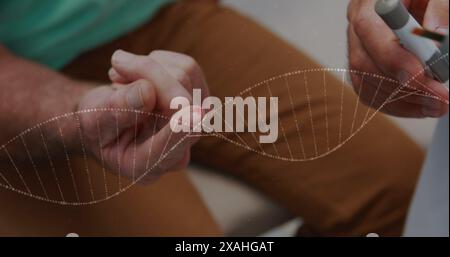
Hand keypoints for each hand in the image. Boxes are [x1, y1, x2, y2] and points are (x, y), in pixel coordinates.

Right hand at [77, 50, 208, 183]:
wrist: (103, 118)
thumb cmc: (95, 124)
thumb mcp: (93, 121)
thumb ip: (115, 111)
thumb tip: (147, 90)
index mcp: (146, 167)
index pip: (169, 148)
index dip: (180, 129)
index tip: (191, 116)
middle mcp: (178, 150)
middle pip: (180, 101)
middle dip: (148, 75)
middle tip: (115, 66)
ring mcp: (193, 127)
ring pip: (185, 77)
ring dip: (150, 67)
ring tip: (123, 78)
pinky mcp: (199, 102)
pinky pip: (187, 68)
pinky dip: (162, 63)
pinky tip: (141, 75)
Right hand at [347, 0, 448, 117]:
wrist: (422, 4)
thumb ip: (441, 9)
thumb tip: (438, 40)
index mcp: (370, 1)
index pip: (369, 30)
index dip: (393, 58)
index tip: (424, 76)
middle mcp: (358, 26)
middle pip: (364, 63)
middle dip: (404, 86)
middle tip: (440, 98)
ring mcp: (357, 48)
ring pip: (366, 82)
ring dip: (402, 100)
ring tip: (437, 104)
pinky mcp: (363, 68)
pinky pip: (369, 93)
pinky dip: (396, 105)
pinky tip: (421, 105)